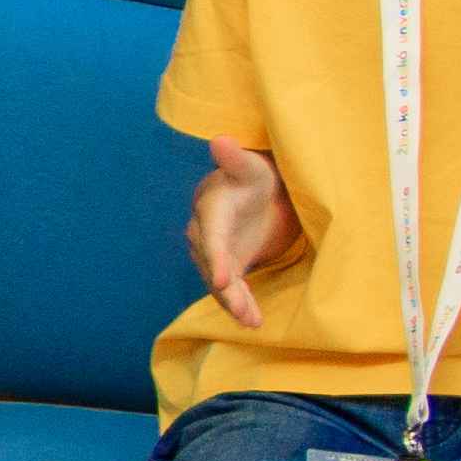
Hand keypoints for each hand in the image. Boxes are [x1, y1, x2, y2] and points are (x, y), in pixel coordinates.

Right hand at [188, 139, 295, 328]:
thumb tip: (221, 139)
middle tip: (241, 310)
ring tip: (251, 321)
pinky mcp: (226, 265)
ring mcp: (214, 251)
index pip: (211, 235)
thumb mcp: (251, 167)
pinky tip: (252, 321)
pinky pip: (228, 287)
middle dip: (226, 289)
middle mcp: (205, 232)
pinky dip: (238, 304)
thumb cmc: (254, 177)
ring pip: (219, 280)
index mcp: (211, 207)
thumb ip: (236, 158)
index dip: (217, 257)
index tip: (224, 279)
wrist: (251, 193)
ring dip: (233, 302)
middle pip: (212, 264)